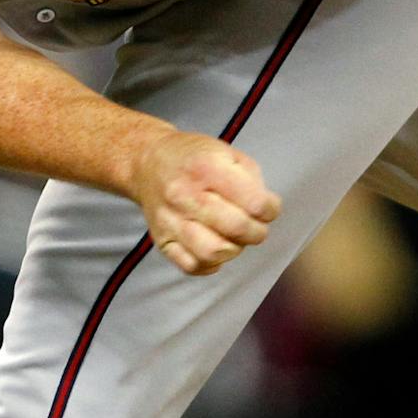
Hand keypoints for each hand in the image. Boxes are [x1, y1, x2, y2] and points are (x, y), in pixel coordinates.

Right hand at [129, 129, 280, 274]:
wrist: (147, 161)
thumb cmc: (193, 156)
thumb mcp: (226, 152)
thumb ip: (251, 179)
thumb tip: (266, 210)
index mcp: (207, 167)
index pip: (253, 202)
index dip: (270, 209)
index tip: (270, 208)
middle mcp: (186, 194)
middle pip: (235, 228)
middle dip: (257, 232)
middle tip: (257, 227)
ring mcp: (171, 220)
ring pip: (212, 252)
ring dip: (234, 250)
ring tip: (236, 239)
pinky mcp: (161, 239)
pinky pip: (191, 265)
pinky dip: (210, 264)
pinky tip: (216, 250)